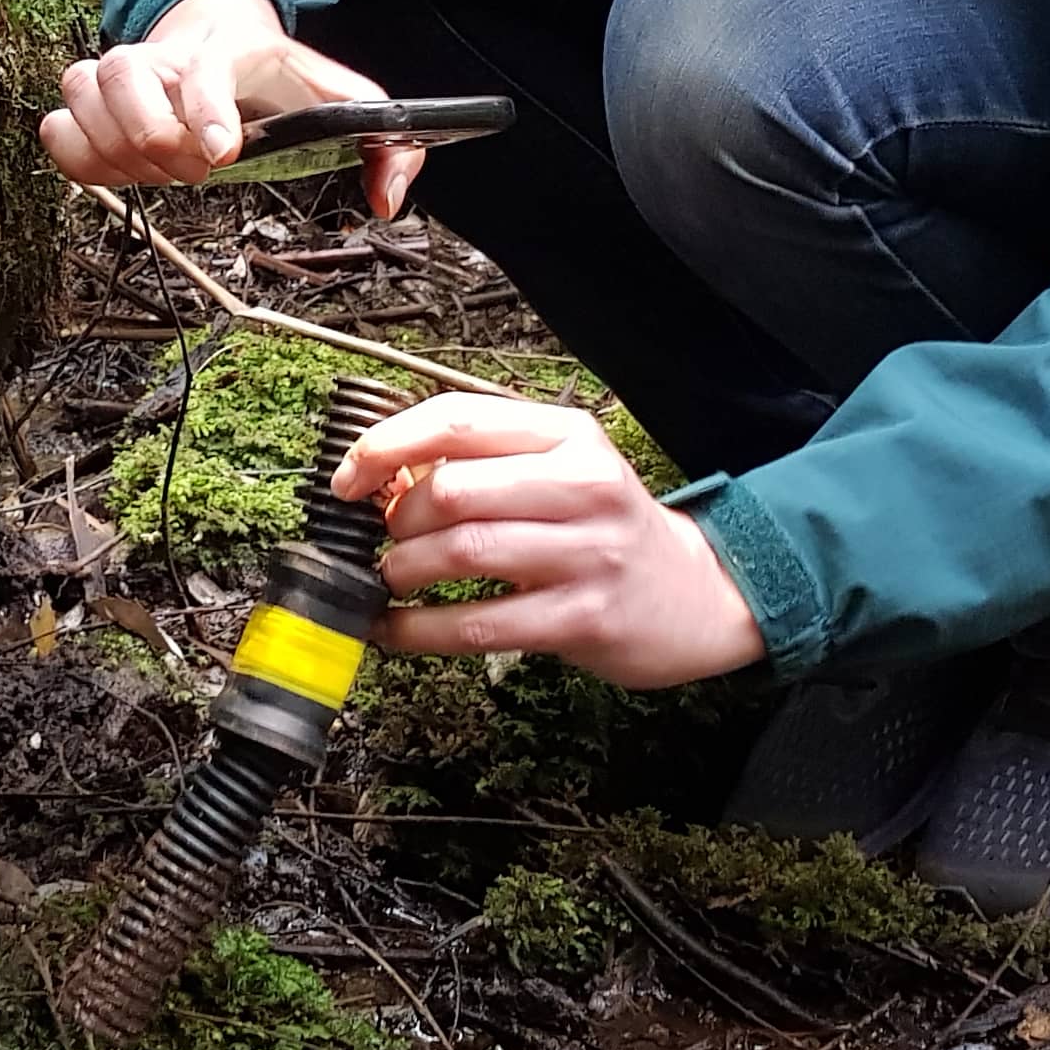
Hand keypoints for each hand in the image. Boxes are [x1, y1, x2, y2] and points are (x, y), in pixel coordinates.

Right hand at [39, 0, 429, 217]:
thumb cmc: (272, 72)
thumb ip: (383, 140)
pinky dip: (78, 156)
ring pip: (80, 92)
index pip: (203, 72)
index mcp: (223, 50)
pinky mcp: (88, 103)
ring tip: (159, 172)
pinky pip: (56, 127)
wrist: (216, 26)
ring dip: (115, 148)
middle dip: (152, 134)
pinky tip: (118, 170)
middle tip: (195, 170)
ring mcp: (116, 76)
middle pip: (121, 74)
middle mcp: (161, 56)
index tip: (221, 154)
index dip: (204, 111)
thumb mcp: (337, 94)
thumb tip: (387, 197)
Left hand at [344, 395, 765, 689]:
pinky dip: (420, 630)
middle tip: (384, 538)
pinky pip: (478, 624)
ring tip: (391, 579)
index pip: (458, 418)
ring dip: (403, 570)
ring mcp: (587, 553)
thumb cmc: (609, 529)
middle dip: (397, 517)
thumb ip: (486, 462)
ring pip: (462, 552)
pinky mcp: (583, 618)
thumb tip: (385, 475)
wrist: (700, 595)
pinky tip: (397, 630)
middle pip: (453, 488)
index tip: (349, 477)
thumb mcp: (563, 471)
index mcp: (569, 435)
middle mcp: (583, 485)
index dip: (387, 445)